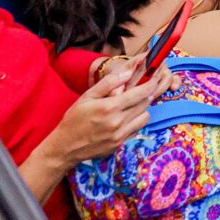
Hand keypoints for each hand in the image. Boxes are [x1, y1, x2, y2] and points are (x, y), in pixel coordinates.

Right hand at [43, 59, 164, 166]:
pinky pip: (137, 129)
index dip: (151, 83)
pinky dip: (136, 122)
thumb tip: (129, 71)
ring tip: (131, 105)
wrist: (65, 147)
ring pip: (145, 117)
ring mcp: (120, 135)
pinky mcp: (120, 144)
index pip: (141, 93)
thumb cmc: (74, 118)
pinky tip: (125, 118)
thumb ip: (109, 82)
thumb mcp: (88, 96)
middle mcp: (118, 122)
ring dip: (142, 109)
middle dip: (146, 94)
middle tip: (142, 89)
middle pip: (145, 104)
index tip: (155, 77)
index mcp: (110, 107)